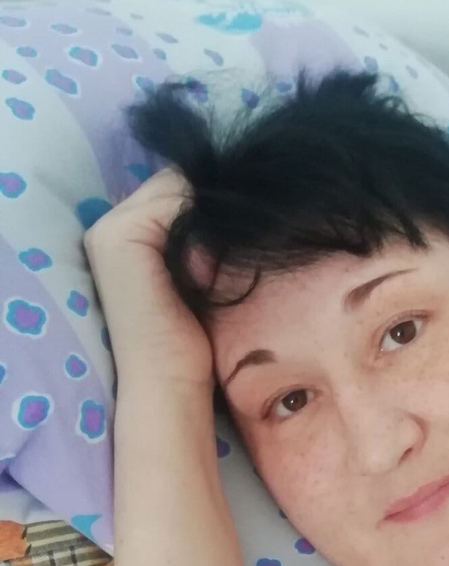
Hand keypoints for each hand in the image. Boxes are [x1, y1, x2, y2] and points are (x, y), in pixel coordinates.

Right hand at [84, 169, 212, 391]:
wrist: (169, 380)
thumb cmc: (187, 338)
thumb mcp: (193, 273)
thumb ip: (194, 235)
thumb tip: (224, 201)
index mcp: (123, 235)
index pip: (174, 190)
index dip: (204, 212)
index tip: (216, 258)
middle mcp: (107, 224)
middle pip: (175, 184)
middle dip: (204, 213)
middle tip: (211, 266)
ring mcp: (110, 228)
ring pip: (179, 189)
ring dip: (206, 223)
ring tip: (206, 273)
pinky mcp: (121, 236)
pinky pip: (178, 200)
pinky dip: (202, 230)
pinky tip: (202, 272)